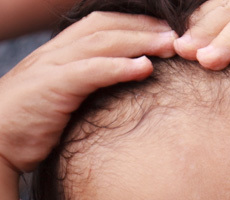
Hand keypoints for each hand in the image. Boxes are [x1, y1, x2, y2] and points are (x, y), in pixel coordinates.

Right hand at [0, 12, 175, 173]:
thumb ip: (87, 89)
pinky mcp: (52, 86)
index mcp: (58, 53)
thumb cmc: (31, 126)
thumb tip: (121, 94)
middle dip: (143, 27)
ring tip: (170, 46)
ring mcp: (52, 67)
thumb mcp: (63, 100)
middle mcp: (55, 53)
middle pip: (105, 27)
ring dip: (139, 42)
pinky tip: (144, 68)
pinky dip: (118, 67)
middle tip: (178, 35)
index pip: (100, 26)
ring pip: (101, 43)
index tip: (166, 30)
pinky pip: (90, 70)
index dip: (133, 23)